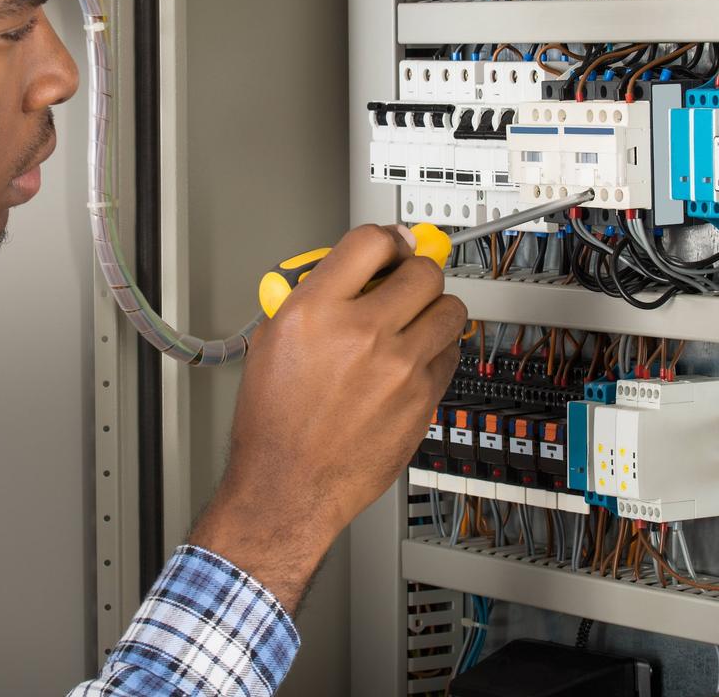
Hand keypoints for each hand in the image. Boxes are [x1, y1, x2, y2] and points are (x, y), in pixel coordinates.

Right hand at [189, 224, 464, 614]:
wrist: (289, 484)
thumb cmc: (273, 422)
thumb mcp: (270, 339)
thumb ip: (310, 297)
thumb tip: (345, 273)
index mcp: (314, 310)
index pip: (369, 241)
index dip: (385, 238)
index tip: (391, 244)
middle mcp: (361, 332)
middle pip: (421, 270)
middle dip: (413, 272)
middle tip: (404, 282)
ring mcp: (399, 367)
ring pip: (449, 309)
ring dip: (434, 307)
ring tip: (414, 319)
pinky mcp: (423, 399)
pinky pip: (453, 352)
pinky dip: (438, 348)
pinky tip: (414, 357)